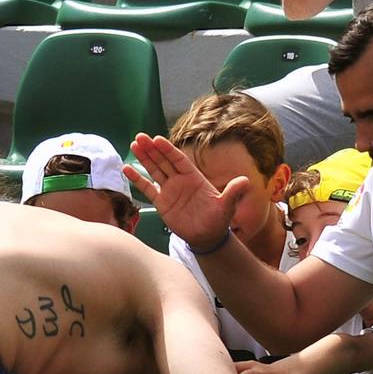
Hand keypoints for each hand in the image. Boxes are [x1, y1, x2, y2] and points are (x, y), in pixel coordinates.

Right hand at [123, 134, 245, 252]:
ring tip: (134, 145)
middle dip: (152, 149)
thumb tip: (245, 181)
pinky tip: (127, 169)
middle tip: (140, 137)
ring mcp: (170, 190)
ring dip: (144, 158)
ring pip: (154, 170)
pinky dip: (137, 179)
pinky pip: (147, 189)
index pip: (178, 159)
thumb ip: (233, 192)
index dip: (167, 149)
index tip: (156, 139)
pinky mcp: (162, 203)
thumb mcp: (227, 206)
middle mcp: (180, 181)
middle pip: (164, 161)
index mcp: (194, 177)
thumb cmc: (218, 220)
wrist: (208, 237)